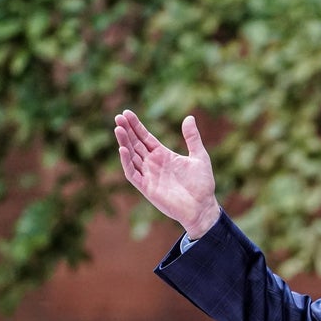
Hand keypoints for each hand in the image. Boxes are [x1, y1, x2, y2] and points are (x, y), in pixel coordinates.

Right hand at [115, 109, 220, 237]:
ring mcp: (149, 175)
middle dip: (126, 130)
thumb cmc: (202, 184)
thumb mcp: (199, 156)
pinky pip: (133, 173)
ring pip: (131, 156)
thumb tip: (189, 117)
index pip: (145, 137)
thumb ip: (192, 137)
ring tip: (118, 129)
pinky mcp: (147, 187)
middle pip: (135, 144)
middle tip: (118, 117)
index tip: (126, 113)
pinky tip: (123, 149)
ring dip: (124, 143)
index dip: (136, 126)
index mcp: (163, 155)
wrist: (202, 207)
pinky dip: (127, 162)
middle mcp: (153, 164)